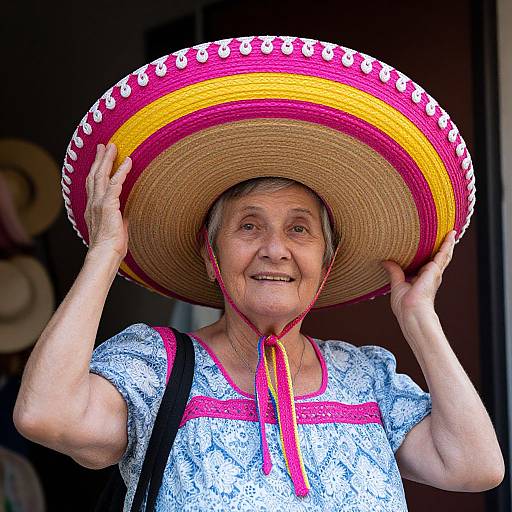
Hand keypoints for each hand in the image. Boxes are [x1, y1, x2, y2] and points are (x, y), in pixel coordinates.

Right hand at [84, 142, 131, 260]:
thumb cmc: (111, 246)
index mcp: (93, 208)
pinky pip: (116, 183)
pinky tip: (128, 162)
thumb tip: (125, 216)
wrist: (105, 253)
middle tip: (104, 145)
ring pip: (102, 175)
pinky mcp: (107, 204)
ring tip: (112, 147)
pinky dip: (122, 171)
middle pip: (94, 175)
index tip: (99, 159)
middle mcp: (93, 202)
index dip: (96, 170)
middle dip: (99, 159)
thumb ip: (119, 219)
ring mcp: (99, 202)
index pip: (93, 185)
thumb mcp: (116, 229)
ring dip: (108, 159)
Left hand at [380, 230, 456, 320]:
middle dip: (441, 248)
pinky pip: (443, 253)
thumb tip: (385, 262)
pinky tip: (451, 235)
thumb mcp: (397, 285)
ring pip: (444, 255)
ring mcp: (435, 273)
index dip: (428, 257)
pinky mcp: (435, 270)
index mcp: (421, 280)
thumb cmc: (404, 304)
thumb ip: (394, 272)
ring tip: (451, 232)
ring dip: (448, 244)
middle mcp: (430, 276)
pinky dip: (448, 244)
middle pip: (438, 259)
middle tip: (445, 236)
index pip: (426, 265)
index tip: (427, 247)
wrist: (412, 311)